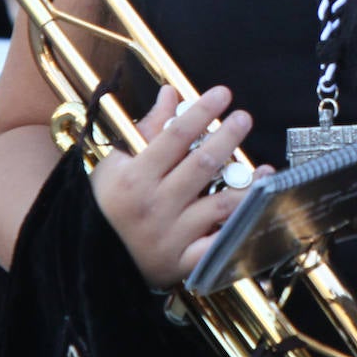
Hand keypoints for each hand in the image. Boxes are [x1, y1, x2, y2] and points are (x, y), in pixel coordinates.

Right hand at [91, 84, 270, 291]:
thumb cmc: (104, 205)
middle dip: (227, 137)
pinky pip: (219, 244)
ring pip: (219, 205)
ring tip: (264, 168)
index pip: (176, 136)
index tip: (222, 94)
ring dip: (246, 184)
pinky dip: (239, 227)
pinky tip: (256, 208)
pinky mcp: (184, 262)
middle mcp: (155, 205)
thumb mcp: (116, 163)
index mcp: (135, 177)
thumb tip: (170, 94)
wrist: (92, 259)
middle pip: (201, 164)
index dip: (202, 111)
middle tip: (243, 118)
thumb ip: (148, 128)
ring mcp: (172, 236)